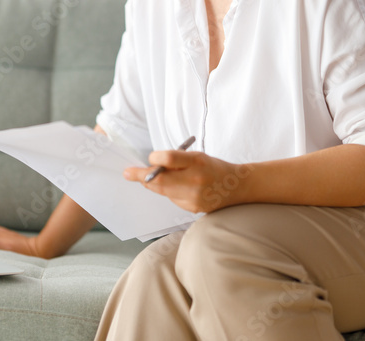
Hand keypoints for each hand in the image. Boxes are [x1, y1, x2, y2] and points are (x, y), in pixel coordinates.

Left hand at [124, 150, 249, 213]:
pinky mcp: (192, 208)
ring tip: (148, 178)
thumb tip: (150, 164)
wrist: (236, 187)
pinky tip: (176, 188)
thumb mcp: (197, 156)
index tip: (148, 158)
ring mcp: (194, 197)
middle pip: (160, 180)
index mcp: (197, 161)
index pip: (168, 158)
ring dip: (153, 184)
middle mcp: (195, 180)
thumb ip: (176, 160)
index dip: (155, 158)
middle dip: (141, 176)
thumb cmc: (213, 167)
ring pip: (163, 191)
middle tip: (128, 173)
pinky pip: (172, 199)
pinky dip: (168, 192)